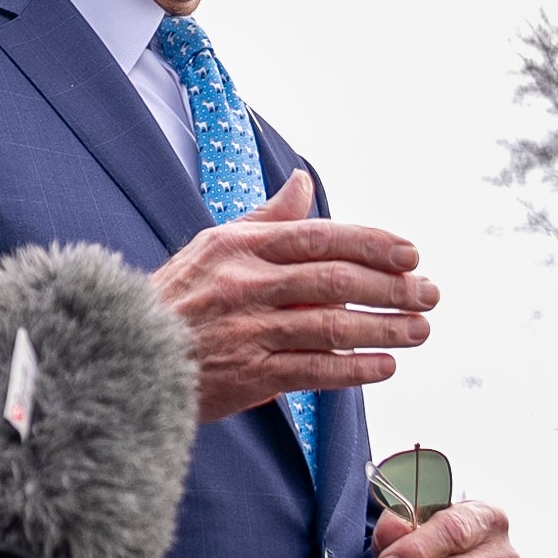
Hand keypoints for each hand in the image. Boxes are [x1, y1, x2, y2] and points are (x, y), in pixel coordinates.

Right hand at [148, 170, 436, 424]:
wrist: (128, 355)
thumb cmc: (178, 298)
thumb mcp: (214, 245)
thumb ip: (267, 218)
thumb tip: (304, 183)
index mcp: (242, 246)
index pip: (320, 237)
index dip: (371, 244)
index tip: (411, 253)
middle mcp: (247, 284)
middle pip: (335, 280)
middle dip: (391, 287)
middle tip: (429, 292)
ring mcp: (249, 330)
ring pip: (331, 326)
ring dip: (384, 328)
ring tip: (420, 330)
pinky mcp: (250, 375)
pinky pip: (314, 370)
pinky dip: (354, 368)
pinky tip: (386, 366)